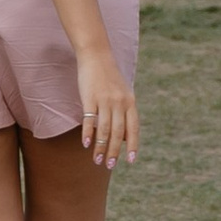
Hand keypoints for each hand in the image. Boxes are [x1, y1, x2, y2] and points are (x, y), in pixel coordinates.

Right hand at [77, 47, 138, 170]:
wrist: (96, 55)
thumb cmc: (109, 77)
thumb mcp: (124, 93)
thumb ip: (126, 114)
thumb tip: (127, 138)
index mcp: (130, 102)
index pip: (134, 128)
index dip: (133, 145)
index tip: (131, 160)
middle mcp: (119, 102)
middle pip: (118, 133)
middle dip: (114, 151)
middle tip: (110, 165)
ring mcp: (105, 100)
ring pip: (104, 129)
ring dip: (101, 147)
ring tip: (97, 160)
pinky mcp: (90, 97)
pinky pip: (89, 119)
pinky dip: (88, 133)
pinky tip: (86, 144)